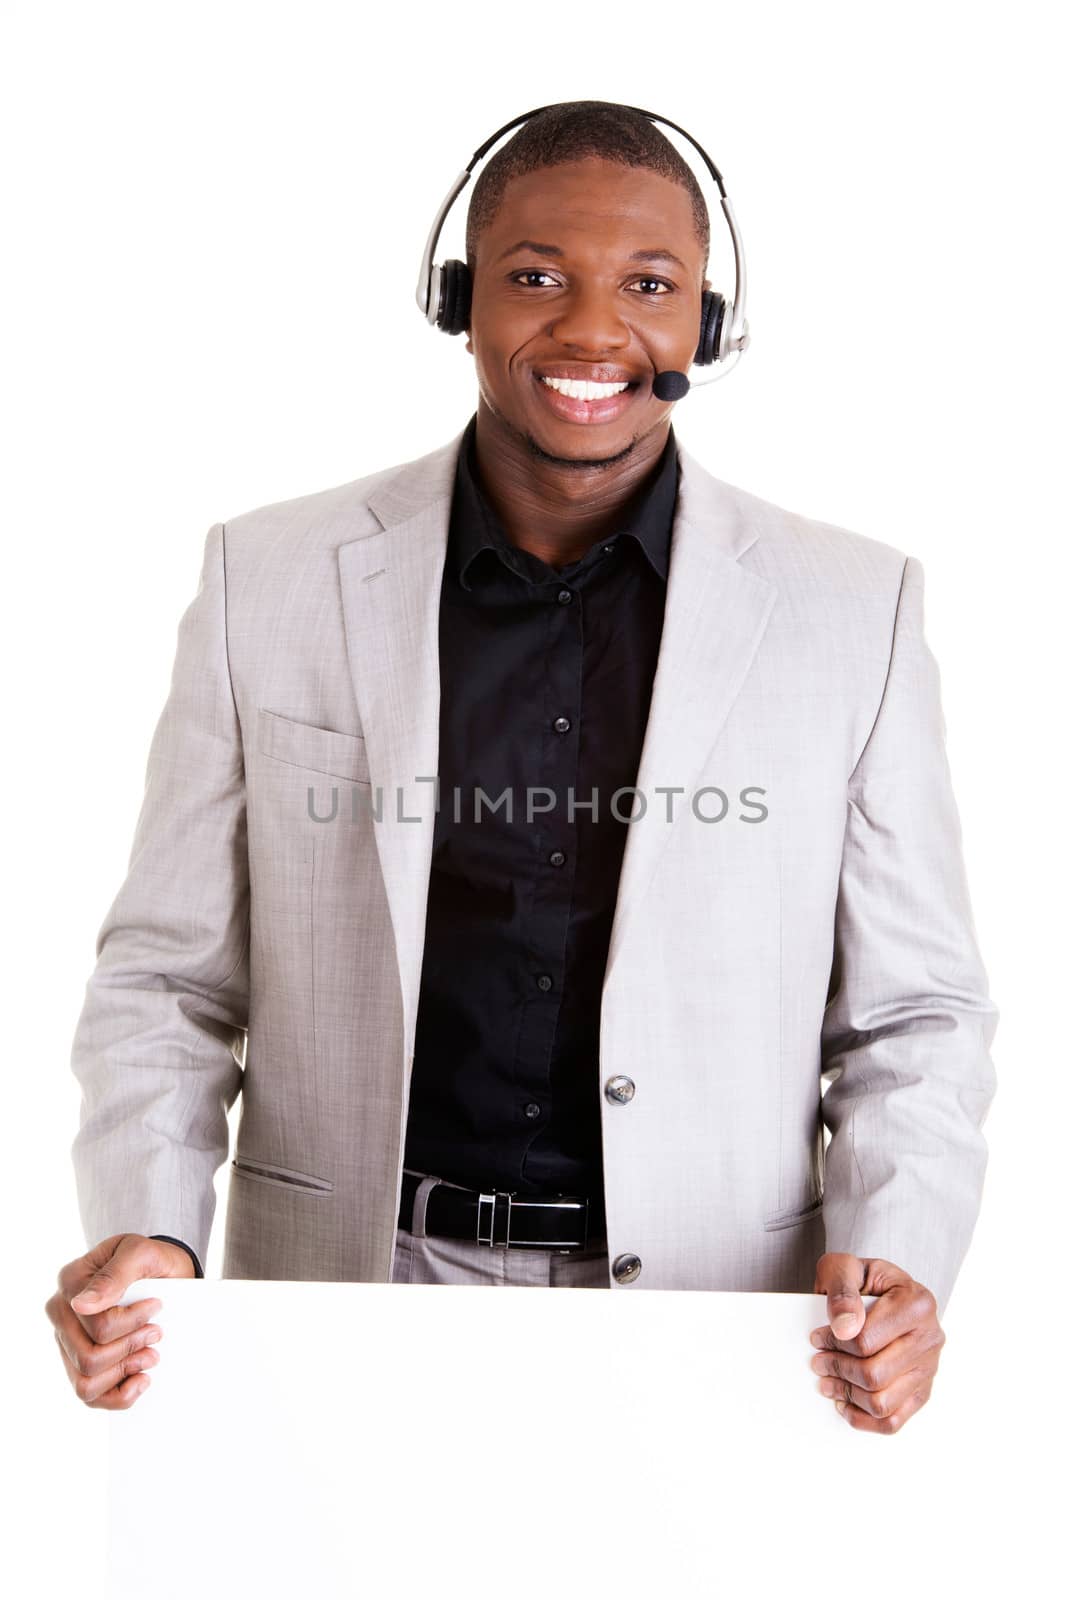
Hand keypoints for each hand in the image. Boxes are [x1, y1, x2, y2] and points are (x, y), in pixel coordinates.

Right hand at [44, 1232, 193, 1408]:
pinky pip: (90, 1397)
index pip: (98, 1326)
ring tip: (150, 1355)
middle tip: (156, 1332)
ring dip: (124, 1373)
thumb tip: (81, 1305)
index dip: (133, 1323)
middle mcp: (61, 1315)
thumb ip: (114, 1275)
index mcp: (70, 1284)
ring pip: (85, 1384)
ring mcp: (67, 1342)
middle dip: (131, 1349)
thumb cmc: (149, 1260)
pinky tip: (140, 1378)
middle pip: (90, 1358)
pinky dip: (118, 1396)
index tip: (157, 1306)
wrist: (161, 1272)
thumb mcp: (140, 1253)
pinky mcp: (80, 1363)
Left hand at [809, 1253, 944, 1433]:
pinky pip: (894, 1421)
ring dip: (848, 1396)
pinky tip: (845, 1402)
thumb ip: (842, 1290)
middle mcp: (931, 1337)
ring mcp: (929, 1367)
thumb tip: (845, 1328)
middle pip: (875, 1375)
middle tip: (818, 1362)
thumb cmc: (862, 1279)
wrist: (882, 1289)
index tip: (816, 1338)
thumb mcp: (845, 1267)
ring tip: (827, 1381)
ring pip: (883, 1403)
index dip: (833, 1343)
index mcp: (917, 1303)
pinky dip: (864, 1419)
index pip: (866, 1340)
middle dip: (838, 1370)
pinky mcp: (922, 1390)